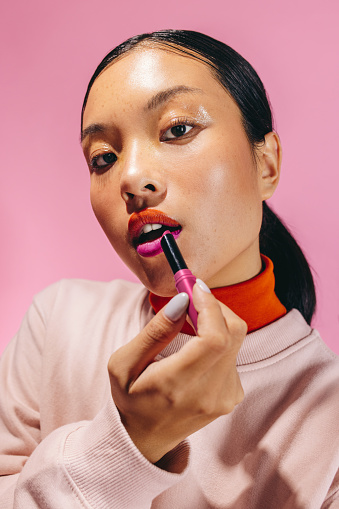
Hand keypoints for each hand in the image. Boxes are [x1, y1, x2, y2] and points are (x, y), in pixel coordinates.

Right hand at [108, 281, 245, 463]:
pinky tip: (197, 347)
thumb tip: (182, 300)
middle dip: (215, 306)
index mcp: (177, 386)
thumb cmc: (130, 397)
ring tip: (190, 320)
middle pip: (233, 334)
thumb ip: (154, 331)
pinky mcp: (233, 396)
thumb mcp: (123, 364)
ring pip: (236, 340)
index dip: (210, 306)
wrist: (145, 438)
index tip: (195, 286)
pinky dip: (219, 340)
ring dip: (216, 322)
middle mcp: (209, 394)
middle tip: (193, 295)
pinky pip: (233, 354)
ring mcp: (225, 398)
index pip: (214, 339)